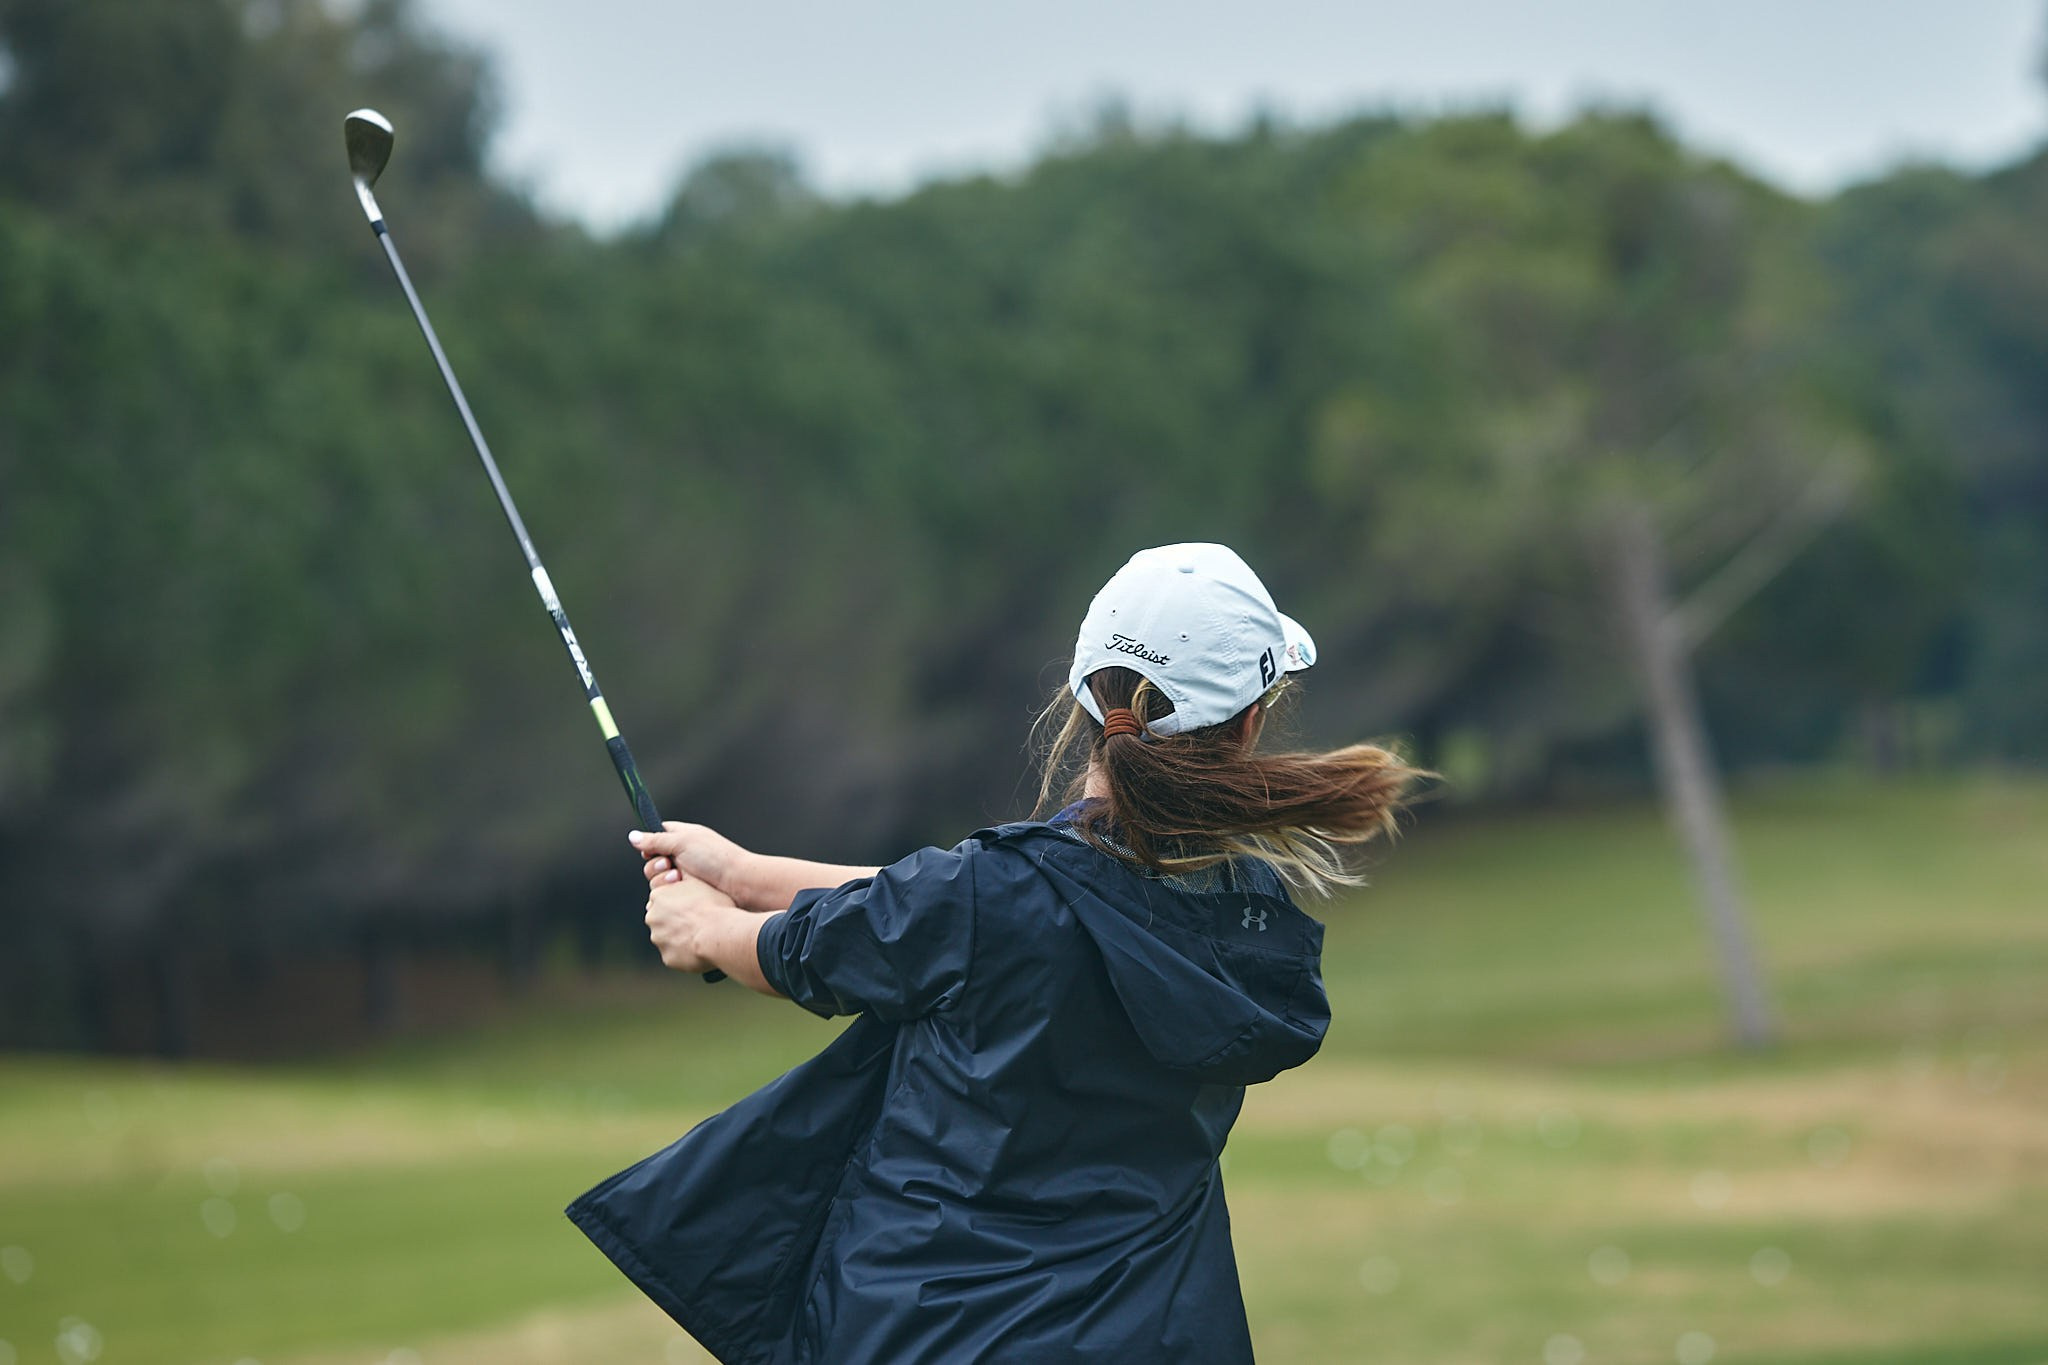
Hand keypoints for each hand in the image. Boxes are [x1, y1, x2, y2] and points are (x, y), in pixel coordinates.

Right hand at [631, 822, 750, 900]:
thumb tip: (633, 836)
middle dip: (656, 864)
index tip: (650, 851)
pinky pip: (669, 892)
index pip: (658, 835)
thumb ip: (656, 840)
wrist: (739, 884)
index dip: (650, 843)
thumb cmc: (715, 858)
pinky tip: (672, 894)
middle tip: (669, 866)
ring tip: (677, 880)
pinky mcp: (689, 891)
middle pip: (654, 859)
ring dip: (662, 879)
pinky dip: (667, 893)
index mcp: (685, 836)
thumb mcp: (683, 843)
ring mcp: (687, 873)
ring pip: (659, 878)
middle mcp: (684, 854)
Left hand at [644, 874, 738, 973]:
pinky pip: (674, 954)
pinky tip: (699, 947)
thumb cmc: (714, 906)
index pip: (662, 898)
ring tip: (700, 935)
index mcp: (659, 896)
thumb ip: (686, 876)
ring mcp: (659, 938)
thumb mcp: (701, 881)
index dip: (678, 902)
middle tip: (696, 920)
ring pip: (667, 937)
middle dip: (675, 920)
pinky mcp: (667, 957)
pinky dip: (684, 952)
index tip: (691, 906)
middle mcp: (653, 917)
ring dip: (679, 936)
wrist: (720, 934)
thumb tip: (680, 867)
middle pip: (662, 918)